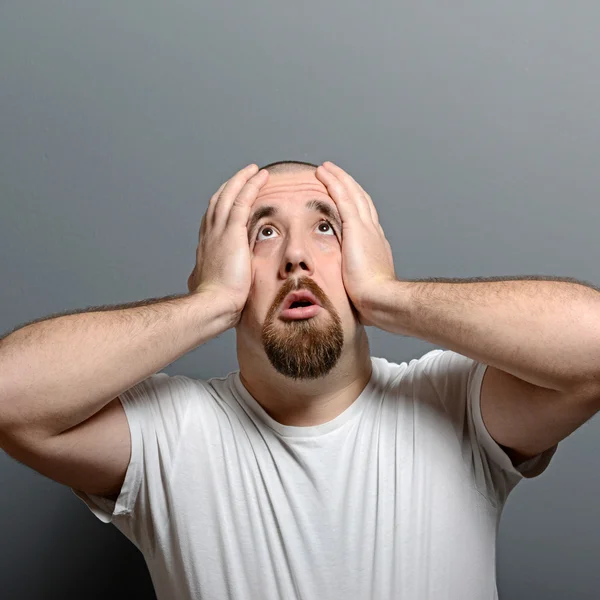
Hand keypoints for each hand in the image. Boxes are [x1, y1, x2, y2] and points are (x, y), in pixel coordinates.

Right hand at [187, 164, 268, 323]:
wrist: (214, 305)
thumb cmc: (217, 303)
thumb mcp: (210, 286)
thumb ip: (211, 279)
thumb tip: (204, 283)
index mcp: (207, 246)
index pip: (214, 217)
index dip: (223, 204)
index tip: (233, 197)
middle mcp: (209, 233)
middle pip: (219, 200)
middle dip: (231, 186)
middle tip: (244, 175)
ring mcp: (219, 231)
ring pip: (230, 194)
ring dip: (242, 179)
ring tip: (255, 170)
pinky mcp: (231, 231)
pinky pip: (242, 199)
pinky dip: (251, 185)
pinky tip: (261, 176)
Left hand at [315, 161, 395, 326]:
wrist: (382, 301)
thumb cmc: (372, 303)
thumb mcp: (362, 288)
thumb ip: (354, 282)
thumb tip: (346, 291)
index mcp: (375, 246)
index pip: (364, 219)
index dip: (355, 205)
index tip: (346, 198)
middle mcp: (373, 233)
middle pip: (361, 200)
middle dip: (348, 186)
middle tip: (335, 174)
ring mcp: (366, 229)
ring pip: (352, 194)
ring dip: (339, 178)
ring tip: (325, 168)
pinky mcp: (356, 229)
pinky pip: (343, 198)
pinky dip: (334, 183)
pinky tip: (323, 173)